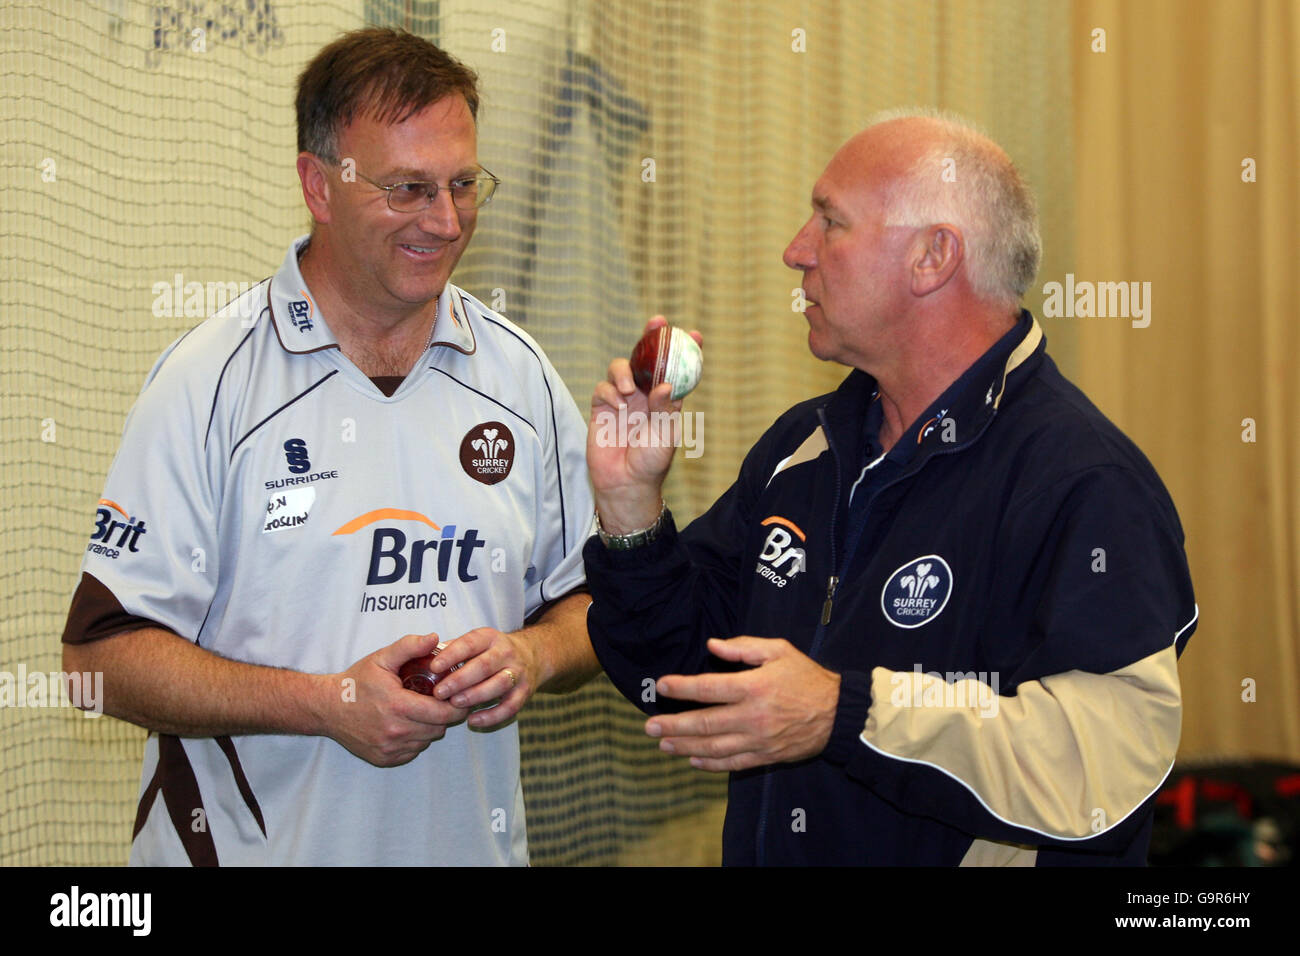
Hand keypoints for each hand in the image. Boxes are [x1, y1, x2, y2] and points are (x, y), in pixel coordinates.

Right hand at [328, 632, 469, 766]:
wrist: (327, 708)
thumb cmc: (357, 682)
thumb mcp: (382, 658)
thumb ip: (409, 646)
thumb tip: (435, 638)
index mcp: (398, 706)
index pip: (442, 713)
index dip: (456, 705)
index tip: (457, 696)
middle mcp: (394, 731)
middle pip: (438, 729)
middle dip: (444, 715)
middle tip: (439, 702)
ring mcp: (389, 748)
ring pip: (426, 741)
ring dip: (430, 728)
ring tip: (422, 712)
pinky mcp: (384, 758)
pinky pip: (412, 752)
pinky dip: (415, 740)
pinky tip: (407, 725)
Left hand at [428, 627, 540, 728]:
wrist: (532, 655)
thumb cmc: (491, 652)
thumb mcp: (475, 641)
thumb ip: (452, 649)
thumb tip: (423, 657)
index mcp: (489, 637)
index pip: (470, 643)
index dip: (452, 655)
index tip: (434, 667)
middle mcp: (506, 653)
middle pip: (484, 665)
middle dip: (460, 680)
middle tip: (439, 692)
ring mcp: (518, 673)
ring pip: (499, 685)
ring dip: (475, 695)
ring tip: (455, 704)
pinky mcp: (525, 692)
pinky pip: (510, 707)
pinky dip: (492, 716)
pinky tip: (472, 720)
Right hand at [588, 315, 702, 532]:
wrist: (625, 485)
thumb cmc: (651, 463)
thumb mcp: (665, 436)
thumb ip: (664, 409)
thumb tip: (666, 384)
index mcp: (663, 399)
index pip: (674, 368)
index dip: (683, 349)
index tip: (694, 333)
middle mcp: (643, 395)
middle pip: (644, 358)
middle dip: (650, 337)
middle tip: (657, 324)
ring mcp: (621, 400)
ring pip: (620, 367)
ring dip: (624, 370)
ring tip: (628, 389)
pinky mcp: (601, 409)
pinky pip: (602, 388)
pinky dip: (609, 390)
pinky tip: (617, 404)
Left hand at [647, 637, 840, 771]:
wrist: (838, 713)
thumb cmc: (806, 677)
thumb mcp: (778, 650)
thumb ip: (743, 648)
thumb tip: (712, 645)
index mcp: (753, 687)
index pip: (708, 688)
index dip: (681, 687)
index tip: (661, 686)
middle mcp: (752, 716)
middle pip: (704, 722)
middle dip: (673, 725)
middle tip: (649, 726)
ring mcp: (758, 740)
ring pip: (714, 747)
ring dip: (685, 747)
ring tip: (663, 744)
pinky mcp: (765, 756)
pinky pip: (732, 764)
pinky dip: (710, 764)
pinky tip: (693, 760)